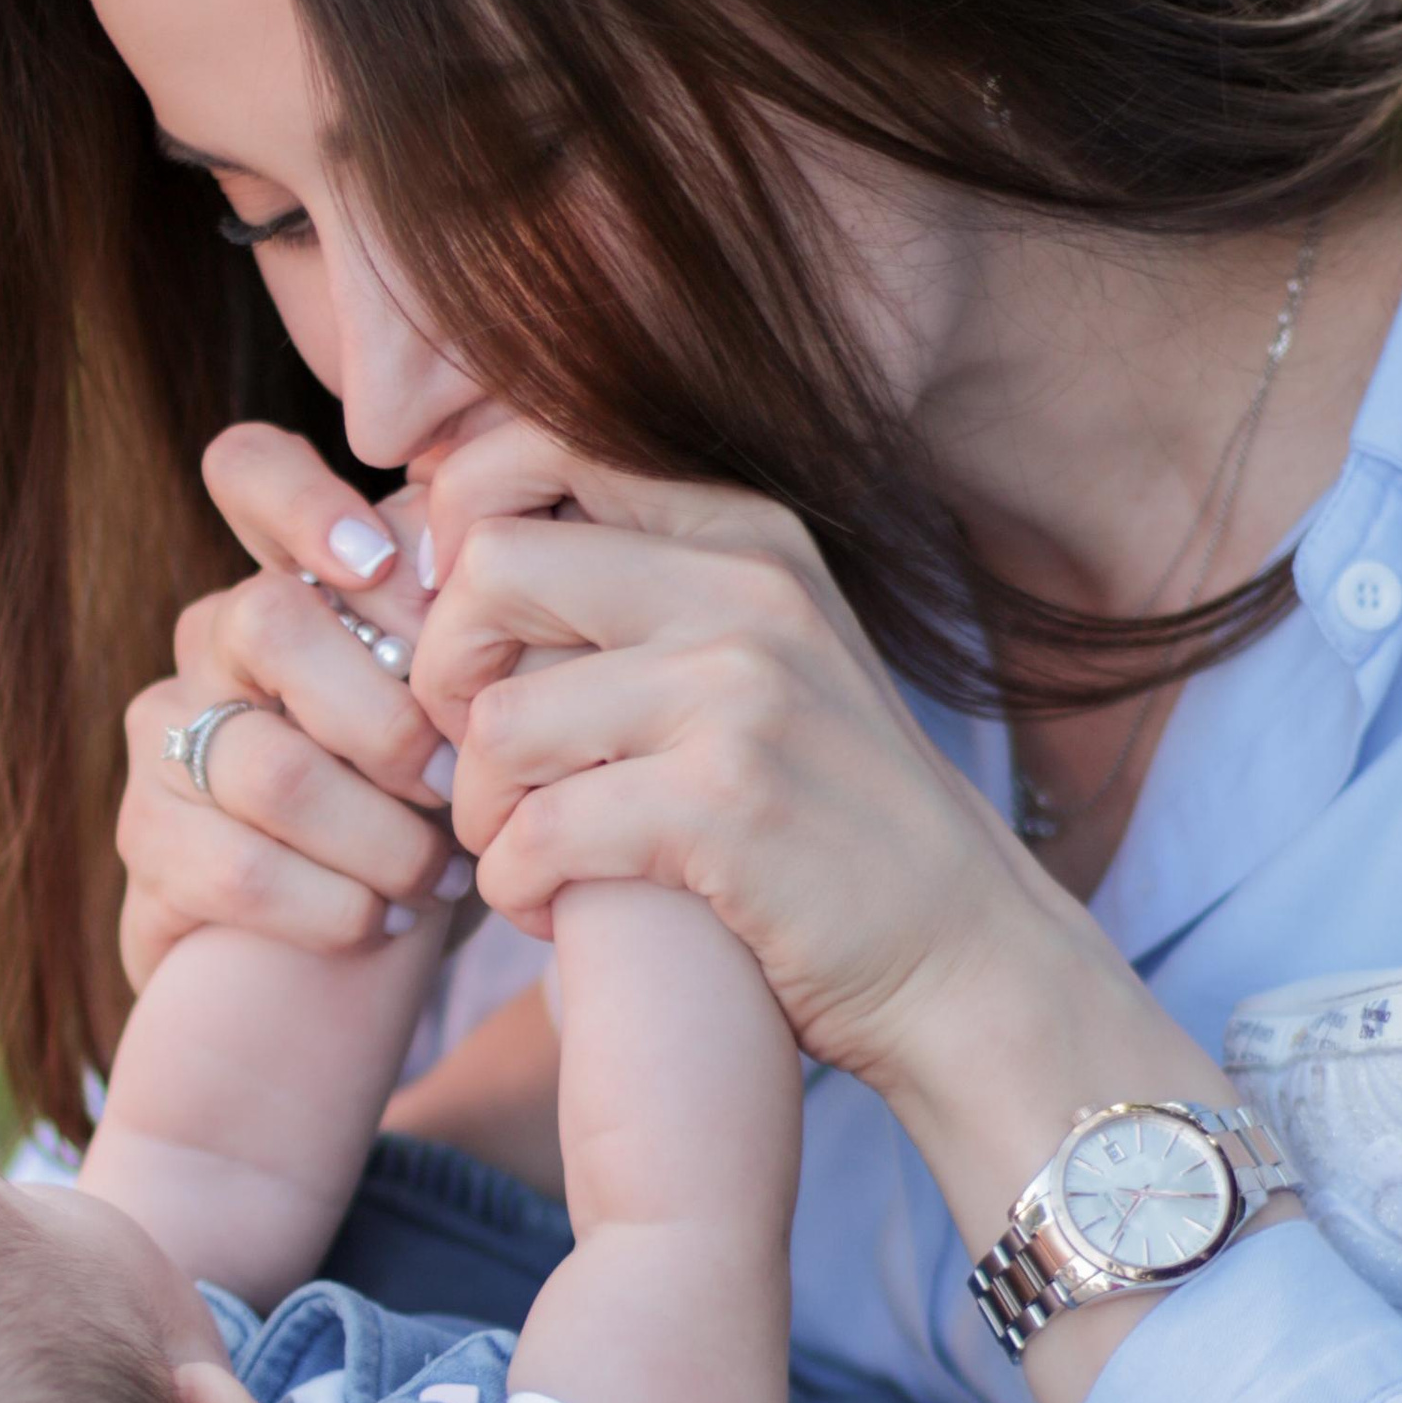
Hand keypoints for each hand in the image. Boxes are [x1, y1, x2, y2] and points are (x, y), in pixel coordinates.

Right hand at [115, 424, 462, 993]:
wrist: (368, 941)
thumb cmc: (438, 800)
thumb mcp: (472, 704)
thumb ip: (475, 625)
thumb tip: (499, 550)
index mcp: (293, 578)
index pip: (248, 470)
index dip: (303, 501)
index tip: (378, 561)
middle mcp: (209, 640)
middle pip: (269, 624)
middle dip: (389, 719)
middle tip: (456, 789)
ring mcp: (163, 739)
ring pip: (274, 770)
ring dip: (384, 840)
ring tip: (440, 879)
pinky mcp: (145, 844)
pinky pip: (243, 872)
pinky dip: (339, 907)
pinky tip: (385, 923)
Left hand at [410, 417, 1271, 1402]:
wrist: (964, 954)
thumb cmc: (826, 818)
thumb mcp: (757, 661)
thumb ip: (640, 592)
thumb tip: (450, 539)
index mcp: (745, 532)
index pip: (536, 447)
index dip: (452, 534)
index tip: (463, 637)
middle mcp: (748, 588)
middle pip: (489, 565)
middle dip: (437, 674)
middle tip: (465, 756)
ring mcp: (742, 692)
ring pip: (496, 718)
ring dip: (473, 808)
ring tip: (513, 852)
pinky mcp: (727, 805)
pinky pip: (536, 833)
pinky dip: (515, 888)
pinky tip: (547, 911)